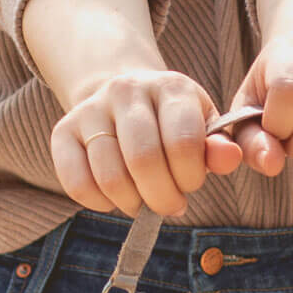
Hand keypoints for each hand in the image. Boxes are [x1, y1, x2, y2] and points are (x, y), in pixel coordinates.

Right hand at [50, 69, 242, 217]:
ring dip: (132, 203)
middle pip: (144, 161)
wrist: (123, 95)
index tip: (189, 185)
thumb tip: (230, 158)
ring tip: (142, 201)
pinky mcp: (63, 130)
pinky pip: (76, 182)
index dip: (189, 178)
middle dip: (162, 197)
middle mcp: (127, 90)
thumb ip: (218, 147)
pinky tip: (114, 199)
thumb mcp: (203, 127)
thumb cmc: (172, 123)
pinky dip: (99, 203)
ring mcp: (91, 108)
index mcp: (171, 86)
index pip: (183, 142)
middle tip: (169, 205)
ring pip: (110, 176)